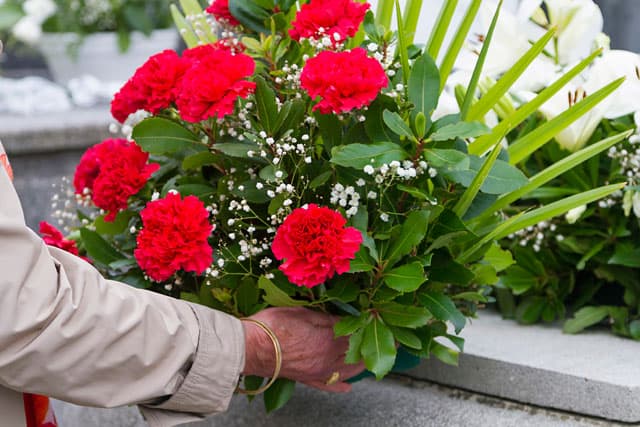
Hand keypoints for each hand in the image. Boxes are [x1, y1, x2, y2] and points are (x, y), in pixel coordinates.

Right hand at [242, 307, 364, 391]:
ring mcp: (318, 371)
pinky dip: (340, 387)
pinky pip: (328, 386)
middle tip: (378, 338)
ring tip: (369, 357)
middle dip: (368, 343)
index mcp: (328, 338)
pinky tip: (348, 387)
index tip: (370, 318)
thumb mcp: (302, 313)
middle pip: (355, 352)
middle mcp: (327, 358)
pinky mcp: (306, 379)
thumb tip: (342, 318)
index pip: (353, 331)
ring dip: (361, 364)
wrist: (251, 348)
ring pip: (347, 370)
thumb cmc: (273, 326)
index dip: (363, 323)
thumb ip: (325, 317)